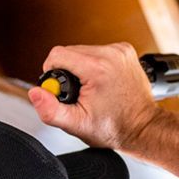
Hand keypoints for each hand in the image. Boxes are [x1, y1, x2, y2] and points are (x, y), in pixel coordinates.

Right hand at [28, 43, 159, 148]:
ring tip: (92, 89)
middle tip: (80, 93)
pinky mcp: (126, 51)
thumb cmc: (114, 128)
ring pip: (84, 50)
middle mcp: (111, 54)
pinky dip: (95, 65)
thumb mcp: (77, 124)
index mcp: (98, 68)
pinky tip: (102, 82)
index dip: (53, 72)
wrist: (142, 127)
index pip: (57, 54)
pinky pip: (99, 51)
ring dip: (82, 67)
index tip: (62, 88)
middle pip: (70, 51)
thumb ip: (51, 110)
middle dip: (69, 71)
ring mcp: (120, 51)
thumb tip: (36, 93)